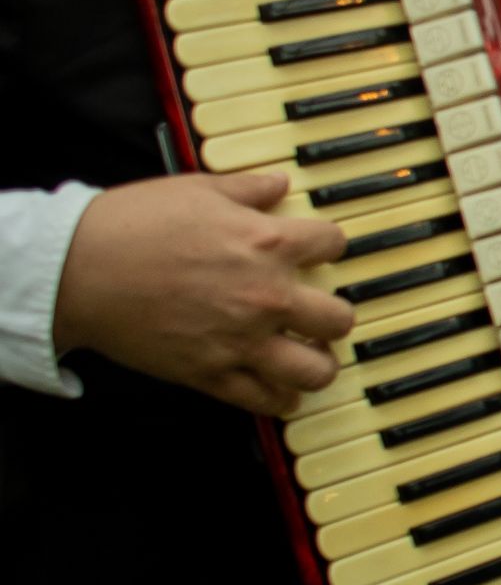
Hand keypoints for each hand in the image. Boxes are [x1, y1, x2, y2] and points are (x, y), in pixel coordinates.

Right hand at [52, 171, 353, 416]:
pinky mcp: (211, 374)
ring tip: (309, 355)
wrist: (76, 271)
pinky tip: (280, 388)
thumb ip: (247, 189)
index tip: (320, 250)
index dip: (329, 244)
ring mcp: (241, 340)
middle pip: (340, 318)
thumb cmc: (130, 225)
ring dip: (319, 364)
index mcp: (267, 243)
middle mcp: (265, 296)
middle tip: (321, 314)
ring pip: (316, 371)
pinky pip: (266, 401)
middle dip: (335, 315)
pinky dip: (280, 399)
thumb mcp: (197, 189)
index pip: (334, 243)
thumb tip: (278, 183)